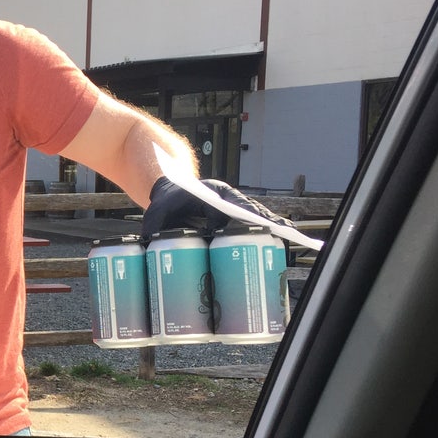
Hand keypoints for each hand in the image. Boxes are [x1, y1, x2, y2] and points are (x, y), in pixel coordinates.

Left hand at [141, 176, 293, 238]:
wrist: (169, 190)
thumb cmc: (164, 201)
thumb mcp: (155, 211)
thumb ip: (153, 226)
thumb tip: (151, 246)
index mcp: (211, 192)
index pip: (231, 206)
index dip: (243, 218)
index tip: (255, 227)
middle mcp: (226, 198)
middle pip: (249, 210)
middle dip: (265, 222)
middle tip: (281, 233)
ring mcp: (230, 206)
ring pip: (253, 216)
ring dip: (270, 226)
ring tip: (287, 238)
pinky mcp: (231, 216)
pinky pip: (250, 223)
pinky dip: (264, 231)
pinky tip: (278, 241)